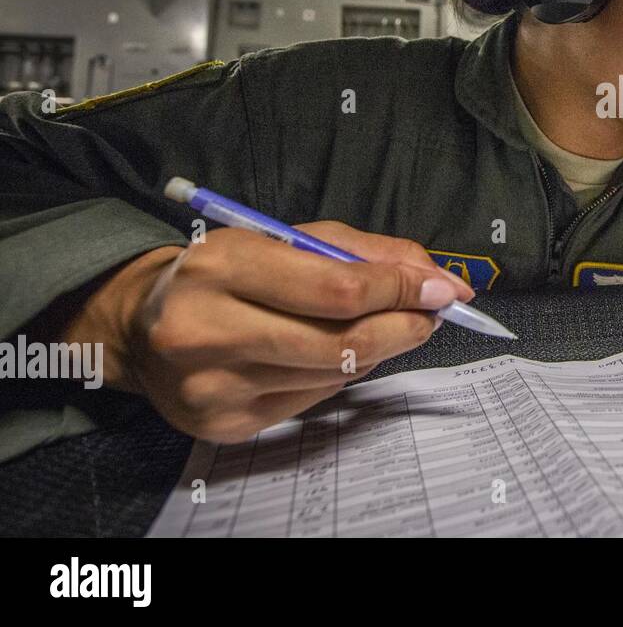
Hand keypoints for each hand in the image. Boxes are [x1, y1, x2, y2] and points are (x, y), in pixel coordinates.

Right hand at [57, 222, 474, 442]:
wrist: (139, 325)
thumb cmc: (228, 271)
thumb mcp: (287, 237)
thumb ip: (367, 252)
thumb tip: (439, 281)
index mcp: (222, 265)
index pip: (337, 289)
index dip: (401, 290)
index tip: (442, 289)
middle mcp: (207, 330)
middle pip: (341, 344)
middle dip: (403, 327)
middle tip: (431, 314)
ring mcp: (212, 387)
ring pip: (334, 376)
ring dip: (379, 350)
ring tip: (389, 326)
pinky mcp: (223, 425)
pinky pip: (312, 400)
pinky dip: (340, 375)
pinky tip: (333, 354)